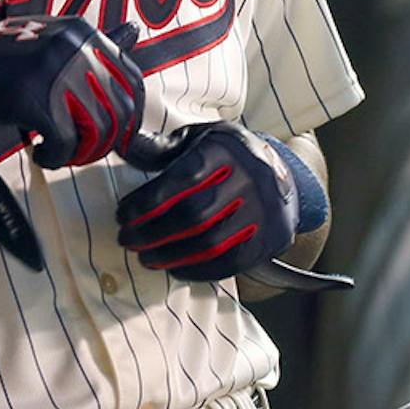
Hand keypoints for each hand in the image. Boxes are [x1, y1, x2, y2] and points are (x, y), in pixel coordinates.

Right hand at [0, 17, 143, 168]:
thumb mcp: (50, 43)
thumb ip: (92, 46)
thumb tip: (136, 30)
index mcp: (82, 31)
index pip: (132, 80)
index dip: (127, 116)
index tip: (108, 134)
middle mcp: (73, 46)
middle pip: (119, 111)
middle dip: (104, 140)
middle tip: (79, 150)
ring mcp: (53, 71)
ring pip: (97, 130)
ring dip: (80, 152)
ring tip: (58, 153)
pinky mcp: (32, 100)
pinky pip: (66, 145)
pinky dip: (55, 159)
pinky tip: (38, 155)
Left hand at [116, 121, 298, 280]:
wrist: (286, 174)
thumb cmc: (230, 156)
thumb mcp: (201, 138)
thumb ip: (163, 147)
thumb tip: (124, 146)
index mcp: (228, 150)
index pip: (184, 177)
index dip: (149, 200)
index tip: (123, 213)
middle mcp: (250, 180)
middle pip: (194, 215)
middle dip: (153, 232)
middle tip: (127, 239)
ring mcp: (263, 213)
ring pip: (210, 244)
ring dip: (170, 255)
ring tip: (145, 257)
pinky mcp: (269, 239)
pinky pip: (229, 263)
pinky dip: (197, 270)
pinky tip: (174, 267)